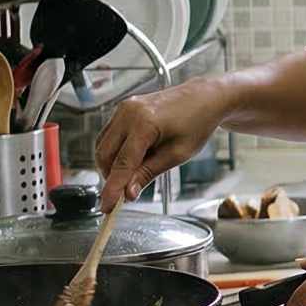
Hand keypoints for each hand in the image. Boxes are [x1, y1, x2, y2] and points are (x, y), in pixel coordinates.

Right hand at [93, 79, 227, 208]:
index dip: (112, 188)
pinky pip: (108, 135)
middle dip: (111, 176)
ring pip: (102, 146)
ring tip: (135, 172)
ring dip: (111, 165)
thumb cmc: (196, 123)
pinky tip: (133, 157)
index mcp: (144, 123)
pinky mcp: (123, 109)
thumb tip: (128, 192)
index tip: (107, 207)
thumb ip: (149, 173)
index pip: (122, 163)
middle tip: (125, 191)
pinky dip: (115, 151)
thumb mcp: (177, 155)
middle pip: (105, 155)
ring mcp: (123, 109)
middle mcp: (128, 113)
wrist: (203, 98)